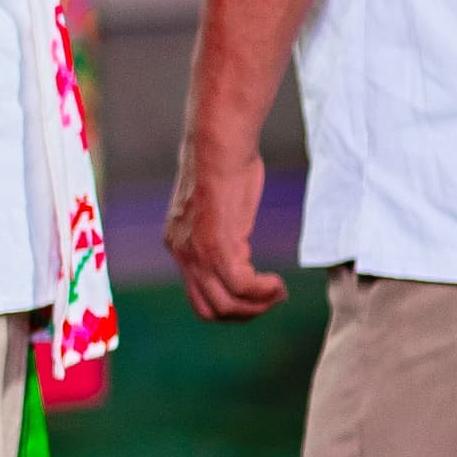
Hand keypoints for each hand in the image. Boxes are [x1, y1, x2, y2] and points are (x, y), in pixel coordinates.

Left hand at [164, 143, 286, 322]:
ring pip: (225, 304)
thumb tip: (235, 250)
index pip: (198, 298)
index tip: (257, 295)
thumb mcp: (216, 209)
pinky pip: (240, 285)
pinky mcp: (215, 242)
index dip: (231, 306)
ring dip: (258, 306)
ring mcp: (196, 250)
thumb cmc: (224, 168)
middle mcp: (181, 252)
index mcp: (179, 245)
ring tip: (277, 291)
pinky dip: (263, 291)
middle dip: (245, 314)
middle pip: (209, 310)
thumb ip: (219, 234)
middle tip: (271, 298)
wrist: (218, 143)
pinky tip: (277, 282)